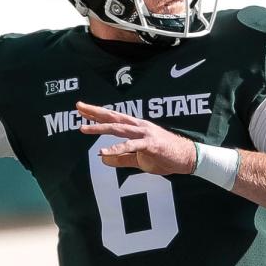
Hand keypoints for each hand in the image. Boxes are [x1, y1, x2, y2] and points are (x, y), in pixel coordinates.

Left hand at [76, 102, 197, 174]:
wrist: (187, 158)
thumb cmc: (165, 156)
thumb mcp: (138, 158)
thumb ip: (121, 158)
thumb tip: (103, 159)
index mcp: (137, 127)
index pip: (114, 118)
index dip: (98, 114)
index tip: (82, 110)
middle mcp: (139, 126)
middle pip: (113, 117)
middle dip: (95, 112)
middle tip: (78, 106)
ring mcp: (145, 134)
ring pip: (118, 129)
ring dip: (100, 128)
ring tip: (84, 129)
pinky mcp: (150, 144)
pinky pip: (130, 146)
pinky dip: (116, 149)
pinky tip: (102, 151)